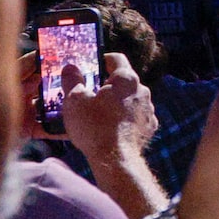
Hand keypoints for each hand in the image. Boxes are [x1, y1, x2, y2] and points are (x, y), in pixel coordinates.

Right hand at [59, 52, 156, 166]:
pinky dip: (123, 119)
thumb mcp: (74, 100)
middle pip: (122, 81)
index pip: (116, 58)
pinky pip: (134, 117)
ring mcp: (148, 110)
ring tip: (96, 114)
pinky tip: (108, 128)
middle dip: (105, 85)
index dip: (101, 59)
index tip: (90, 66)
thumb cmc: (94, 127)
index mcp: (126, 79)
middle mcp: (142, 91)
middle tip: (88, 93)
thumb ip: (72, 80)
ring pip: (129, 100)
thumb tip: (70, 68)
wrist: (115, 160)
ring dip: (115, 103)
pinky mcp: (149, 127)